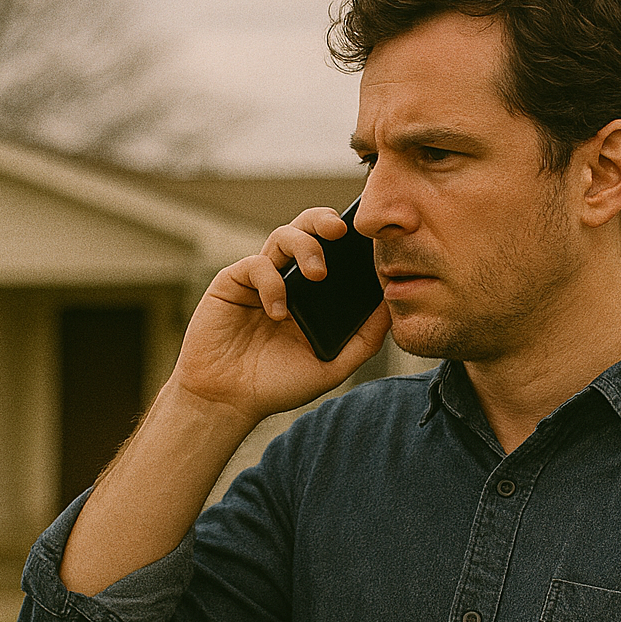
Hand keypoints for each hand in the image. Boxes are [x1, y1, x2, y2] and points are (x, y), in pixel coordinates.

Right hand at [172, 206, 390, 421]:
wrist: (228, 401)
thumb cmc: (276, 385)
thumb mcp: (331, 366)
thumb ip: (364, 340)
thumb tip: (392, 306)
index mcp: (312, 294)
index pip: (334, 252)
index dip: (351, 240)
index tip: (371, 238)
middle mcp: (287, 279)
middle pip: (307, 229)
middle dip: (325, 220)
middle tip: (341, 231)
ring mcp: (260, 279)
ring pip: (283, 235)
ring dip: (305, 246)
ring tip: (317, 274)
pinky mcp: (232, 282)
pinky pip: (256, 264)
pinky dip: (271, 282)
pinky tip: (277, 311)